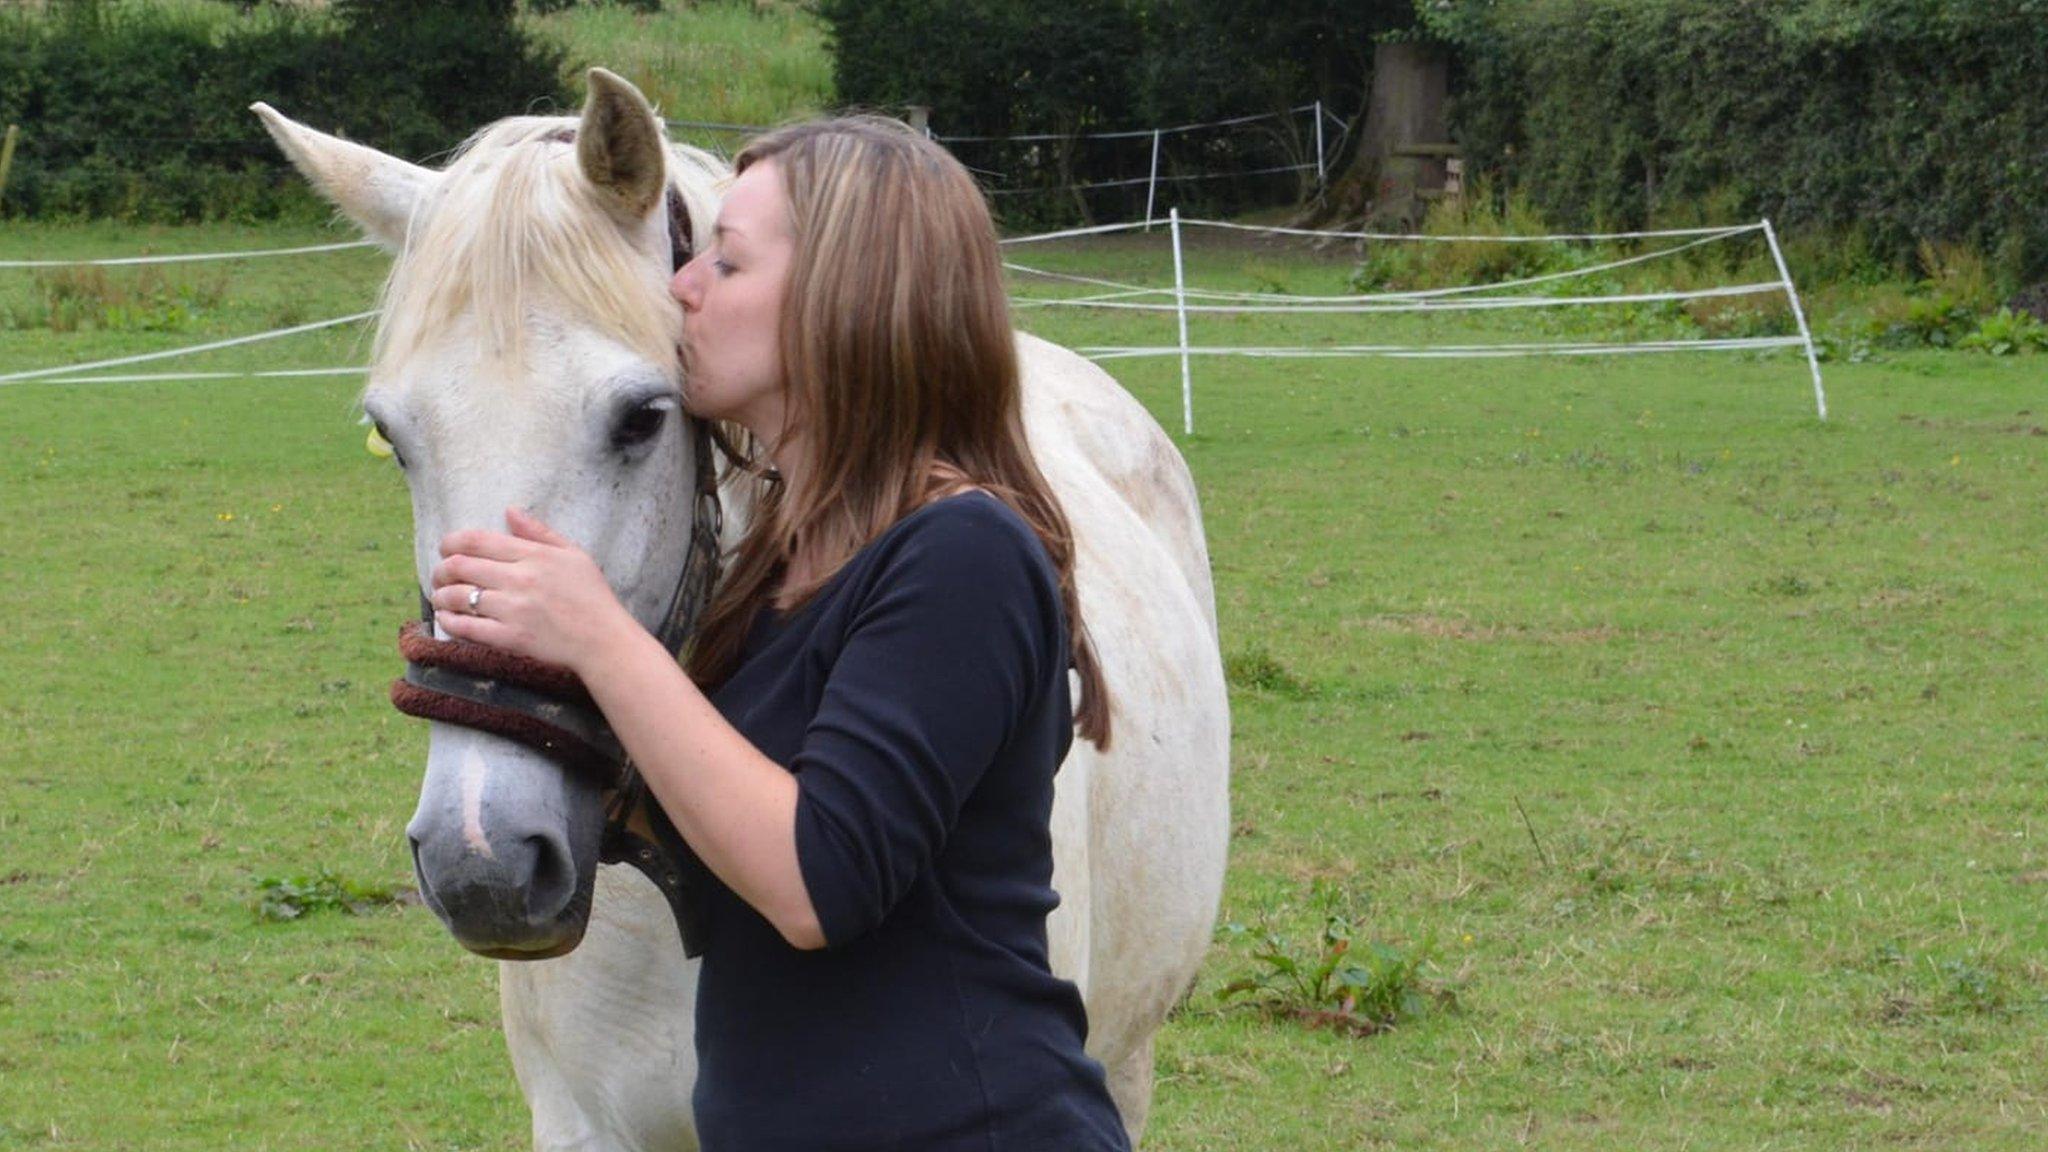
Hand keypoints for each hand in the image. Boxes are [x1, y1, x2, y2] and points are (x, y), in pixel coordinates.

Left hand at [428, 507, 637, 674]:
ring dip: (440, 596)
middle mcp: (520, 579)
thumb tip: (509, 510)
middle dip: (441, 570)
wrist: (604, 640)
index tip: (446, 549)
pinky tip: (446, 619)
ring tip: (440, 598)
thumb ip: (539, 532)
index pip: (476, 540)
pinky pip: (467, 628)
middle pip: (459, 566)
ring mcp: (514, 610)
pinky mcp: (511, 638)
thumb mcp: (573, 554)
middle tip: (440, 576)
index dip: (450, 542)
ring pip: (458, 597)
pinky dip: (449, 622)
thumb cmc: (592, 596)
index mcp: (533, 555)